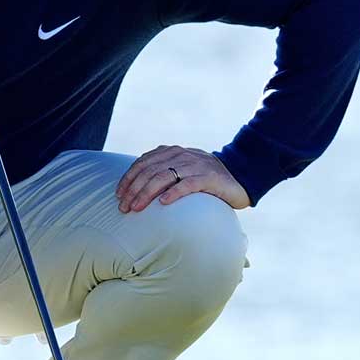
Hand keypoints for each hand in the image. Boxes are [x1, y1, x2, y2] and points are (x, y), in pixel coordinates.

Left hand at [117, 146, 250, 213]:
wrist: (240, 178)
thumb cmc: (205, 179)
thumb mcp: (182, 171)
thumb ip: (163, 172)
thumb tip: (135, 188)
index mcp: (173, 152)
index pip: (143, 162)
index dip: (128, 178)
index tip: (119, 195)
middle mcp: (182, 155)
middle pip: (150, 170)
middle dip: (134, 189)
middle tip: (124, 208)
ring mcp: (196, 165)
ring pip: (164, 177)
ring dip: (146, 194)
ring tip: (136, 208)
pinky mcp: (210, 178)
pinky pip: (188, 184)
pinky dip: (174, 193)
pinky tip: (163, 203)